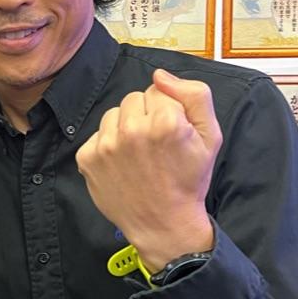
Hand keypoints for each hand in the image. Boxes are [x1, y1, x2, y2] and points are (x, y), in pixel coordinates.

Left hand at [75, 69, 221, 270]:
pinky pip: (97, 135)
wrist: (163, 223)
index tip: (172, 132)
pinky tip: (122, 163)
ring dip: (124, 127)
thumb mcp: (210, 136)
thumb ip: (195, 96)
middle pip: (133, 98)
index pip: (158, 89)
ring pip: (113, 114)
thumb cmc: (188, 180)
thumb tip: (160, 75)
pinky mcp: (87, 157)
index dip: (168, 109)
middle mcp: (132, 129)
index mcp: (166, 120)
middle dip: (145, 114)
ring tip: (139, 153)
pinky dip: (108, 145)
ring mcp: (106, 144)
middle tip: (155, 143)